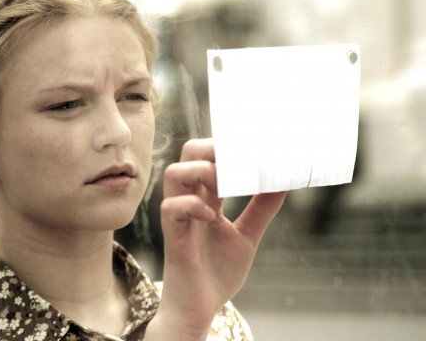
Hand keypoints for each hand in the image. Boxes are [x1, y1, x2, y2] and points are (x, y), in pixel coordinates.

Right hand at [145, 139, 286, 340]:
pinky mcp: (173, 236)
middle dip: (210, 148)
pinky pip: (171, 207)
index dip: (225, 145)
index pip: (209, 156)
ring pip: (174, 174)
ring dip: (200, 172)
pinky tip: (211, 217)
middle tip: (236, 159)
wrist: (201, 308)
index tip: (253, 145)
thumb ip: (261, 209)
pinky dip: (192, 205)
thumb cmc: (216, 272)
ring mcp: (180, 217)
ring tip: (222, 185)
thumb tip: (283, 183)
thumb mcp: (247, 235)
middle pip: (188, 154)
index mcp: (206, 197)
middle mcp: (190, 200)